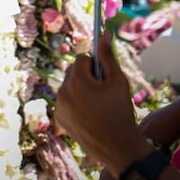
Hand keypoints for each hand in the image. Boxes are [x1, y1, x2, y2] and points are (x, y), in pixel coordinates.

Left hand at [55, 36, 151, 175]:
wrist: (117, 147)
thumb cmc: (121, 111)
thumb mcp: (118, 81)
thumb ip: (108, 56)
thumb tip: (104, 33)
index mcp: (77, 81)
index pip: (81, 60)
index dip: (94, 66)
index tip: (104, 77)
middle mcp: (63, 92)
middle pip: (73, 72)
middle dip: (86, 77)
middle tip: (103, 91)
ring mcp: (59, 106)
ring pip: (69, 87)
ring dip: (80, 89)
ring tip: (98, 105)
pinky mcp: (59, 118)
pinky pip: (66, 101)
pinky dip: (75, 103)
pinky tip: (90, 114)